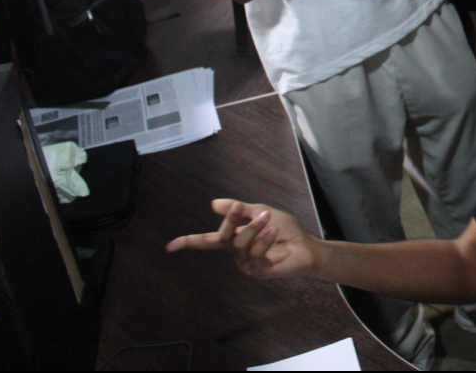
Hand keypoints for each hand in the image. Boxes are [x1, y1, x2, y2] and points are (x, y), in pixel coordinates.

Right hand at [166, 199, 320, 280]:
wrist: (306, 247)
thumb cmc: (285, 230)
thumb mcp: (262, 212)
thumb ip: (241, 210)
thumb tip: (214, 204)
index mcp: (234, 240)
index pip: (207, 241)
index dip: (189, 242)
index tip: (169, 247)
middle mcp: (236, 254)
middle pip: (224, 237)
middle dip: (229, 220)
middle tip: (236, 206)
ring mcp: (246, 265)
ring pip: (241, 243)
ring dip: (254, 227)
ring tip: (268, 217)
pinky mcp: (259, 271)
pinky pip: (255, 253)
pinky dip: (264, 239)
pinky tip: (273, 230)